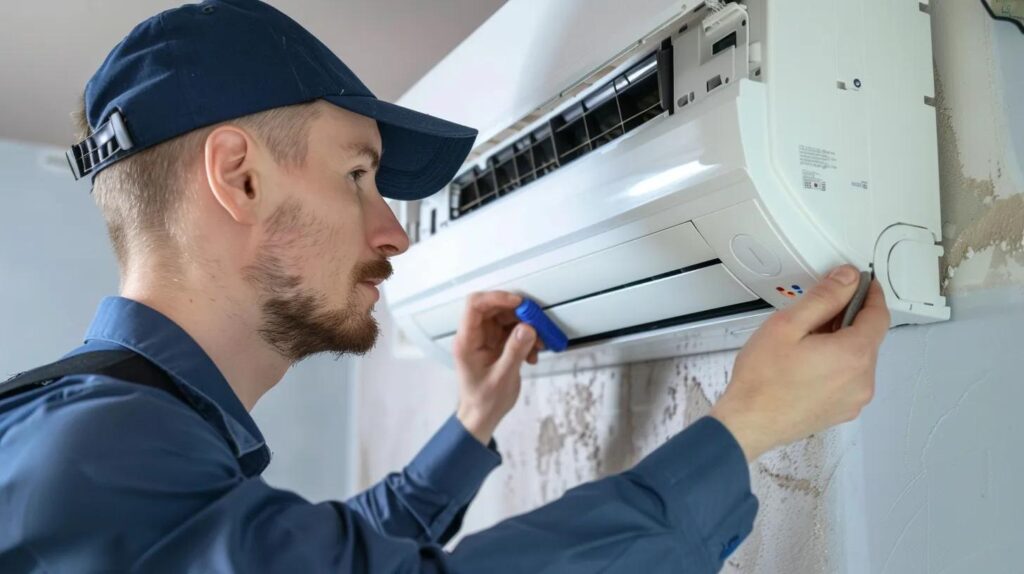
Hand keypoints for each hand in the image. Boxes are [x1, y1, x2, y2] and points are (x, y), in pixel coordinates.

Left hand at [452, 291, 542, 444]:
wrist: (482, 416)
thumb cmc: (484, 401)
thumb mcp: (502, 378)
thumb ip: (514, 351)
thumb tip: (527, 327)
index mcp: (466, 341)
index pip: (475, 306)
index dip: (497, 298)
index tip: (519, 303)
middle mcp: (474, 336)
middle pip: (494, 309)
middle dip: (518, 313)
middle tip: (537, 322)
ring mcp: (485, 339)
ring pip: (506, 319)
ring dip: (525, 327)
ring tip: (538, 344)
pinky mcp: (496, 345)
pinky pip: (513, 331)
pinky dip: (526, 339)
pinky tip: (532, 355)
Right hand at [710, 265, 890, 461]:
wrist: (748, 424)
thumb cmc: (763, 378)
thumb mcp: (788, 325)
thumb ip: (823, 298)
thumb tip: (848, 278)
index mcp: (854, 354)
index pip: (878, 315)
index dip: (871, 294)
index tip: (861, 282)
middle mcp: (863, 379)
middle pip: (868, 337)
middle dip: (849, 319)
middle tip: (816, 313)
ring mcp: (855, 399)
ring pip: (858, 359)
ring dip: (842, 343)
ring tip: (806, 343)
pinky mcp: (843, 411)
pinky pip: (849, 379)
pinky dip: (837, 365)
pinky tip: (808, 365)